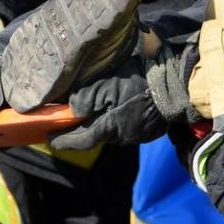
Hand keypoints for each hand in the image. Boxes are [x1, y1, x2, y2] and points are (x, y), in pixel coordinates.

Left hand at [47, 65, 166, 150]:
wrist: (174, 87)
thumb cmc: (139, 83)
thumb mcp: (109, 85)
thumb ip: (87, 97)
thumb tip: (72, 108)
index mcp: (109, 128)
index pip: (79, 140)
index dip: (63, 140)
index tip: (49, 139)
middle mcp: (120, 137)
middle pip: (94, 137)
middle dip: (79, 132)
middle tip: (65, 124)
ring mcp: (135, 136)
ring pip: (109, 133)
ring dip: (97, 125)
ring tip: (88, 115)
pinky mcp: (146, 131)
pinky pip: (124, 129)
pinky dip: (113, 122)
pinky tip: (112, 112)